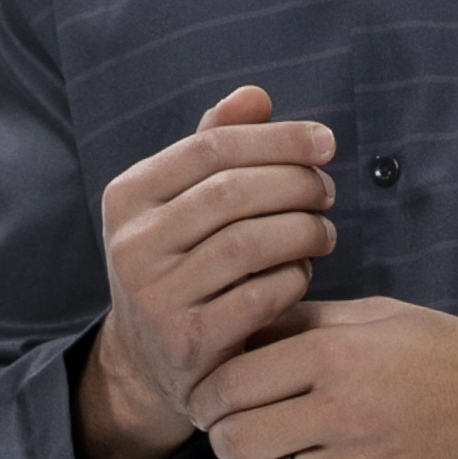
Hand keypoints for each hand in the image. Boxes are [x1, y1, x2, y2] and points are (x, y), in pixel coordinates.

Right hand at [72, 86, 336, 458]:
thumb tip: (256, 96)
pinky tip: (303, 273)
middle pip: (231, 192)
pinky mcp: (189, 343)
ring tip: (325, 232)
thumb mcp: (181, 203)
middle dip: (296, 183)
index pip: (210, 147)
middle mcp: (132, 245)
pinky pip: (258, 297)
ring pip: (248, 244)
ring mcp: (157, 298)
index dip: (277, 138)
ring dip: (303, 231)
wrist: (149, 362)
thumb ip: (214, 147)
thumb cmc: (180, 264)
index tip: (326, 141)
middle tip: (328, 191)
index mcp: (128, 196)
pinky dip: (293, 278)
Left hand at [191, 300, 457, 458]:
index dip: (207, 395)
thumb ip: (312, 320)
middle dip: (222, 438)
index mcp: (337, 353)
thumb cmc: (448, 358)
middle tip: (230, 436)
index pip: (233, 379)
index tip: (206, 403)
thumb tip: (247, 328)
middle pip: (237, 435)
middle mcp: (342, 410)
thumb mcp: (382, 316)